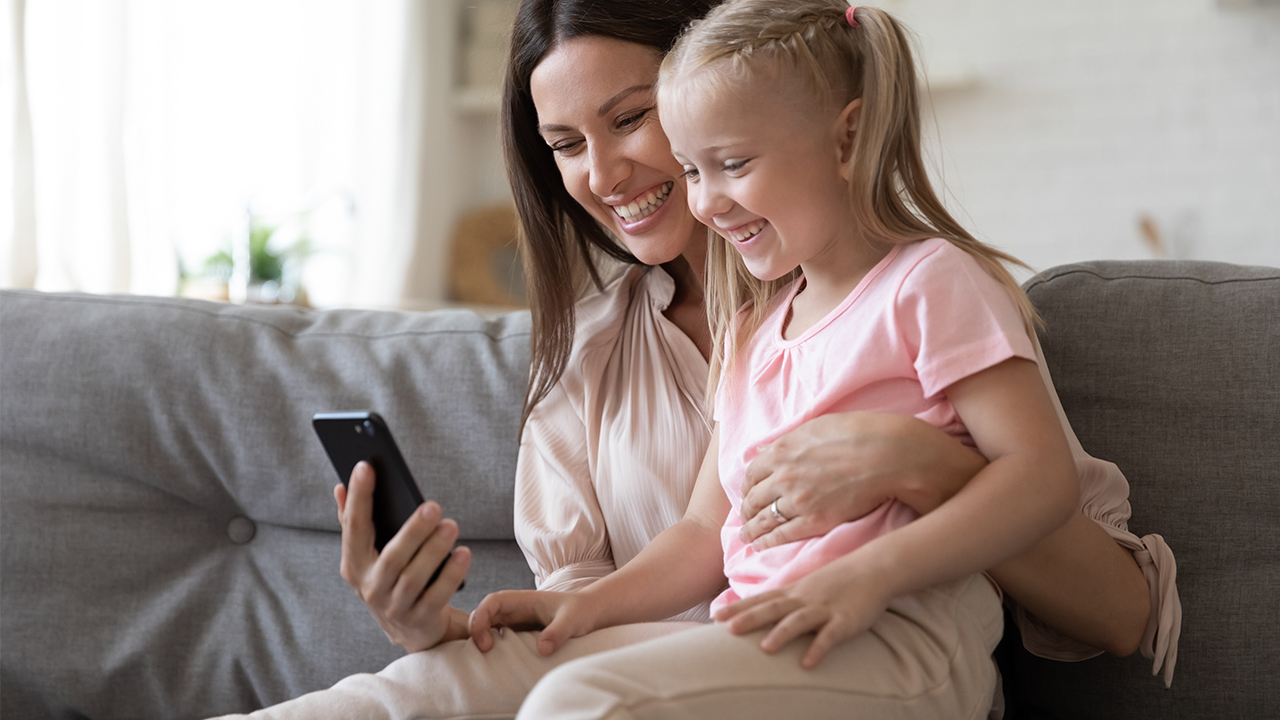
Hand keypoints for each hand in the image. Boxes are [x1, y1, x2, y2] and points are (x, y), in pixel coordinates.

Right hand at [336, 461, 470, 651]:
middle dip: (412, 531)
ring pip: (414, 577)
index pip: (353, 527)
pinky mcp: (420, 620)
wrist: (411, 629)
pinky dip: (451, 574)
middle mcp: (370, 588)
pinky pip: (437, 596)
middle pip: (391, 557)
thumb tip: (340, 488)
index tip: (365, 466)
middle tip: (433, 505)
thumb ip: (354, 523)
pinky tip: (464, 554)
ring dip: (434, 550)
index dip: (358, 496)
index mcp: (353, 565)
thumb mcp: (369, 555)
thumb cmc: (391, 579)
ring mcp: (394, 607)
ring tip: (451, 526)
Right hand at [468, 589, 597, 655]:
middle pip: (484, 614)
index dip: (481, 617)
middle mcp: (515, 609)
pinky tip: (496, 660)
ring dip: (481, 639)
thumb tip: (541, 649)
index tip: (486, 641)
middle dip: (476, 631)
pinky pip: (498, 637)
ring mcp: (516, 621)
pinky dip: (492, 646)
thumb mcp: (572, 620)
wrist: (590, 612)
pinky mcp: (519, 633)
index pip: (492, 601)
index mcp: (523, 600)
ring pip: (488, 626)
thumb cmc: (581, 611)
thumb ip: (557, 632)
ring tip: (485, 658)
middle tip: (484, 652)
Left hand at [714, 556, 894, 668]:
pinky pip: (830, 636)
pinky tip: (807, 663)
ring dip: (782, 633)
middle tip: (728, 629)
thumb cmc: (839, 579)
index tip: (715, 616)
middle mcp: (805, 599)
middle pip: (773, 608)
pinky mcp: (845, 620)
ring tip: (765, 648)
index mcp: (794, 592)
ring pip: (800, 620)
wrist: (874, 567)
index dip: (739, 608)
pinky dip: (818, 648)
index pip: (762, 599)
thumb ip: (787, 600)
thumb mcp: (808, 587)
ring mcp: (825, 608)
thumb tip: (763, 612)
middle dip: (750, 618)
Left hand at [740, 413, 982, 549]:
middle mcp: (783, 476)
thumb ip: (790, 441)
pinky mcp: (814, 520)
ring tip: (747, 536)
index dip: (747, 486)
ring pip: (763, 519)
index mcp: (782, 451)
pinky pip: (781, 535)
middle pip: (753, 498)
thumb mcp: (816, 427)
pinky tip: (762, 546)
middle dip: (746, 510)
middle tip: (745, 518)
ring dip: (751, 529)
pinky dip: (767, 542)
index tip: (748, 493)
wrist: (888, 455)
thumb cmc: (859, 434)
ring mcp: (797, 500)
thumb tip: (771, 450)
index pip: (752, 474)